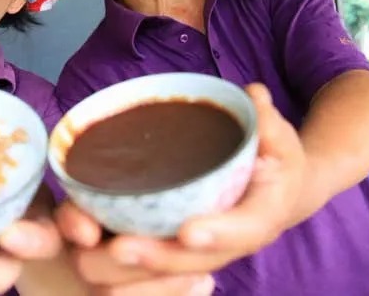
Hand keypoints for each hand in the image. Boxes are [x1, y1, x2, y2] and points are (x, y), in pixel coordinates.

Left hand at [55, 83, 307, 290]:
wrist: (279, 189)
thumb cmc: (274, 157)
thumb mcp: (278, 135)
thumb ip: (266, 119)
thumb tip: (254, 95)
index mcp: (263, 215)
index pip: (246, 230)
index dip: (219, 233)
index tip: (189, 231)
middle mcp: (233, 243)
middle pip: (197, 261)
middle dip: (160, 258)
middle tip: (119, 248)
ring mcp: (206, 252)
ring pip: (171, 274)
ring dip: (134, 272)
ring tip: (95, 257)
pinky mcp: (183, 251)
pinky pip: (156, 271)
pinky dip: (126, 271)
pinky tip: (89, 258)